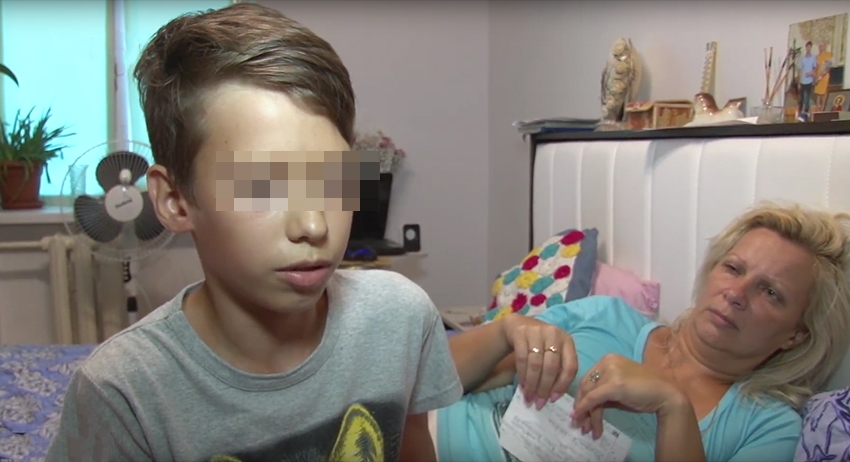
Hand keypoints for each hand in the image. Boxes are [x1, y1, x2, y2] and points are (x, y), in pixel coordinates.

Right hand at [500, 314, 576, 409]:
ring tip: (529, 397)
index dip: (563, 385)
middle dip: (545, 388)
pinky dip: (522, 375)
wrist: (519, 325)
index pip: (570, 366)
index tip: (554, 399)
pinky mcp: (521, 333)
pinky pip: (522, 358)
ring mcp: (537, 332)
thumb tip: (553, 397)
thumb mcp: (554, 352)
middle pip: (552, 366)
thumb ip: (558, 369)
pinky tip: (522, 385)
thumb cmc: (540, 344)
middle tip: (539, 403)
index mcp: (567, 341)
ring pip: (536, 364)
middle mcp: (554, 334)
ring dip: (532, 384)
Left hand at [570, 354, 687, 439]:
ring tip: (587, 430)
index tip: (578, 413)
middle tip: (579, 424)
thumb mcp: (619, 392)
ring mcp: (610, 371)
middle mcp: (607, 361)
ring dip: (587, 414)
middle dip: (581, 407)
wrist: (666, 395)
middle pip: (586, 386)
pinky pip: (594, 398)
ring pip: (589, 394)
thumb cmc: (645, 393)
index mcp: (608, 359)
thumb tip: (584, 408)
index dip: (581, 398)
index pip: (588, 379)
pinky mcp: (614, 384)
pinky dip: (586, 410)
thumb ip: (602, 394)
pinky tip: (587, 423)